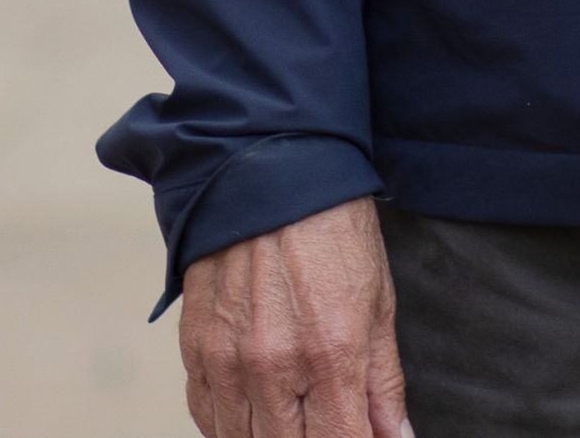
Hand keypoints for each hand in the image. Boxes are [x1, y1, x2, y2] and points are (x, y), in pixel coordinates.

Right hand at [176, 196, 413, 437]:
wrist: (269, 168)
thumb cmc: (329, 228)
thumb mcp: (378, 303)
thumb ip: (384, 384)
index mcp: (330, 354)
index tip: (357, 435)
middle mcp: (273, 365)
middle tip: (324, 422)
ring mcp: (227, 358)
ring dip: (267, 437)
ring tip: (289, 419)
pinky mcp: (194, 344)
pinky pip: (203, 412)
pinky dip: (227, 424)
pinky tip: (250, 412)